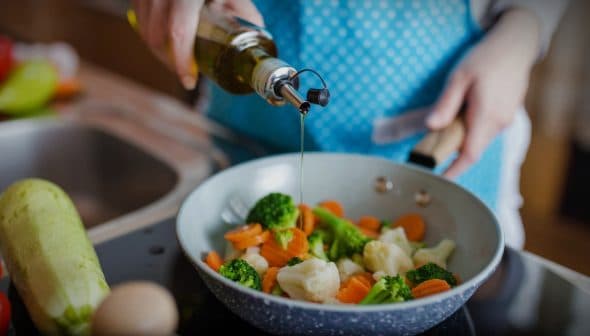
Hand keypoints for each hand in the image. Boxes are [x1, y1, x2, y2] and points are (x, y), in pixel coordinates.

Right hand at [131, 0, 262, 88]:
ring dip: (160, 52)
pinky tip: (167, 43)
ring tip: (180, 60)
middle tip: (189, 73)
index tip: (189, 81)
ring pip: (145, 31)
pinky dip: (153, 36)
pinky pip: (140, 21)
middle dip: (172, 61)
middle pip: (157, 37)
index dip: (182, 62)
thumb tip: (253, 46)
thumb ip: (243, 11)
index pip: (178, 31)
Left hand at [426, 8, 540, 177]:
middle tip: (428, 149)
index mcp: (486, 115)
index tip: (439, 181)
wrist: (516, 45)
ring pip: (478, 140)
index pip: (470, 154)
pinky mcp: (506, 116)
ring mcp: (505, 120)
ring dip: (461, 139)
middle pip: (472, 149)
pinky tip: (461, 115)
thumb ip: (445, 104)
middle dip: (451, 153)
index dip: (454, 171)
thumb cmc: (485, 58)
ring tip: (444, 125)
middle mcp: (499, 122)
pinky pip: (485, 130)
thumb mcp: (459, 77)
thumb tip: (431, 126)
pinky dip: (471, 130)